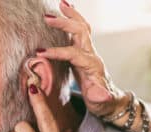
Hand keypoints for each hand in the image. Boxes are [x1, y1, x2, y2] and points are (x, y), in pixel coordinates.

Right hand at [38, 1, 125, 116]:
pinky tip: (66, 16)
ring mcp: (88, 54)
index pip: (74, 53)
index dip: (57, 52)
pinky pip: (79, 34)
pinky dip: (73, 22)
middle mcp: (92, 56)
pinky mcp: (84, 55)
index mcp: (93, 66)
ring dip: (72, 16)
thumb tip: (103, 95)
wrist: (110, 102)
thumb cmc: (104, 103)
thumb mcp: (101, 103)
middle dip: (65, 23)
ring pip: (82, 29)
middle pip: (81, 32)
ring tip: (61, 4)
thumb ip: (100, 97)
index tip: (40, 52)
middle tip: (47, 18)